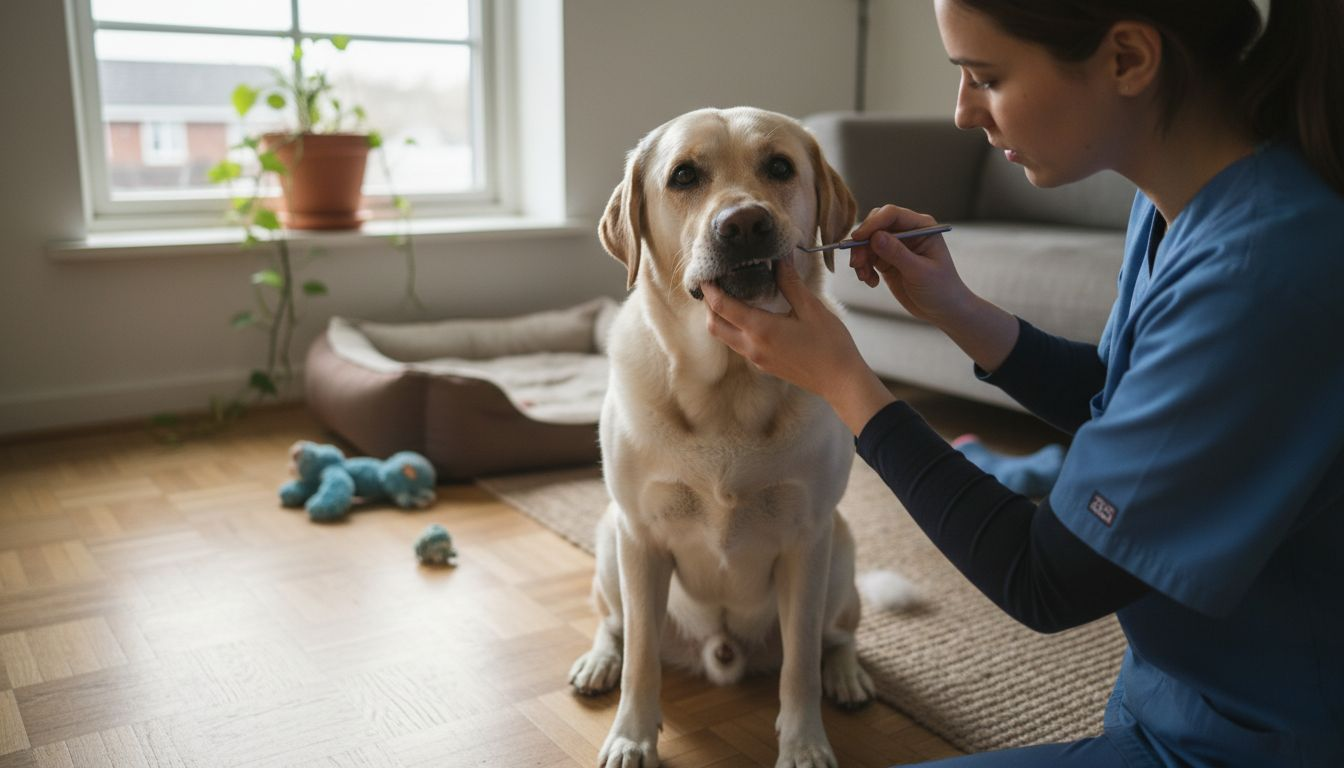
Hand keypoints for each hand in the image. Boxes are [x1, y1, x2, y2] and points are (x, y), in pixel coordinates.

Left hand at [702, 258, 894, 434]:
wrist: (841, 382)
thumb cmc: (831, 346)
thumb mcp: (812, 309)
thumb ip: (790, 283)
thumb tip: (780, 258)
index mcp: (760, 330)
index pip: (722, 306)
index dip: (709, 289)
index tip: (705, 274)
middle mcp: (752, 347)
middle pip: (714, 325)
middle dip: (709, 305)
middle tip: (715, 285)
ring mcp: (757, 359)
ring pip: (725, 337)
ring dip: (721, 318)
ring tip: (730, 296)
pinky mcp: (764, 365)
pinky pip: (739, 345)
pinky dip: (736, 328)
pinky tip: (751, 316)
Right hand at [849, 205, 971, 326]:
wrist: (943, 310)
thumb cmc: (940, 289)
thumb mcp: (919, 272)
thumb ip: (897, 253)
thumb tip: (875, 237)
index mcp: (921, 227)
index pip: (892, 214)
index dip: (873, 223)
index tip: (857, 239)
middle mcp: (907, 232)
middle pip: (875, 225)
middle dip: (862, 243)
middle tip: (857, 263)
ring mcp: (896, 245)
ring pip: (867, 242)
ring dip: (861, 258)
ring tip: (864, 277)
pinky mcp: (887, 260)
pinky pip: (867, 257)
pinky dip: (864, 268)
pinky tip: (871, 282)